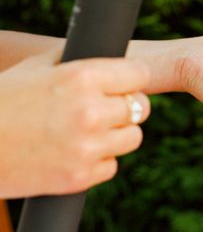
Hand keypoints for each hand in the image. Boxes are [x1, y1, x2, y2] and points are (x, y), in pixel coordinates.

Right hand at [0, 54, 150, 198]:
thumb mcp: (32, 68)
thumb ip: (74, 60)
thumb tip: (109, 54)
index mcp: (81, 77)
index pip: (139, 75)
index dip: (132, 79)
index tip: (126, 83)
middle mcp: (90, 112)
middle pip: (141, 107)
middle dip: (125, 107)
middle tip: (105, 108)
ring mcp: (88, 147)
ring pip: (133, 138)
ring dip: (117, 135)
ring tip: (90, 131)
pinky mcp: (81, 177)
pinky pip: (112, 166)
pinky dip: (98, 161)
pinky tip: (75, 152)